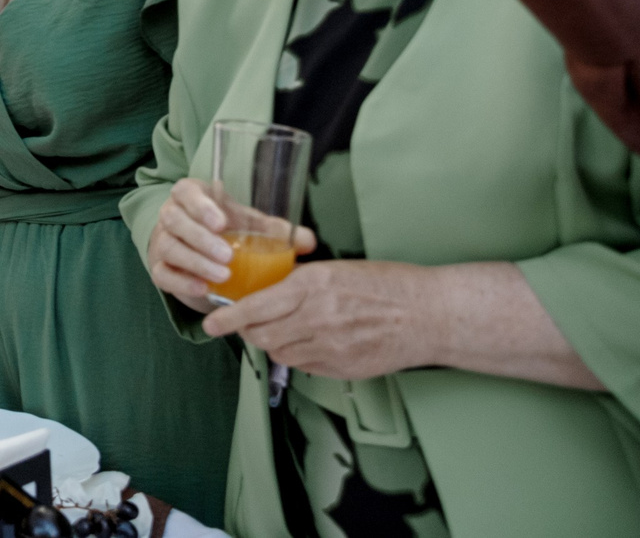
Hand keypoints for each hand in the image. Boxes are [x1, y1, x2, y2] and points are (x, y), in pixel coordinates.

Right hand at [146, 178, 318, 312]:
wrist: (200, 249)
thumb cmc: (228, 230)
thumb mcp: (248, 224)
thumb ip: (275, 230)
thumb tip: (307, 241)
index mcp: (192, 196)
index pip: (186, 192)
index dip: (200, 206)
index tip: (221, 223)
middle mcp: (172, 215)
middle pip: (174, 220)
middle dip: (200, 238)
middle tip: (228, 256)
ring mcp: (163, 241)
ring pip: (168, 248)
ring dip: (195, 262)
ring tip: (223, 276)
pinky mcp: (160, 267)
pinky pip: (162, 274)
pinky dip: (181, 282)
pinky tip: (203, 289)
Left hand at [202, 258, 442, 381]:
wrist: (429, 316)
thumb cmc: (387, 285)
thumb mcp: (335, 270)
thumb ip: (300, 282)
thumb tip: (269, 289)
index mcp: (311, 287)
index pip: (255, 307)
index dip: (227, 317)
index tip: (210, 322)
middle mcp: (315, 319)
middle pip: (260, 335)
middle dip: (246, 330)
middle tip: (245, 323)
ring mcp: (329, 348)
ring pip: (280, 352)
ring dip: (271, 343)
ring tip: (279, 330)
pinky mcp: (342, 369)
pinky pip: (304, 366)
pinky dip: (297, 355)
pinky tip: (307, 342)